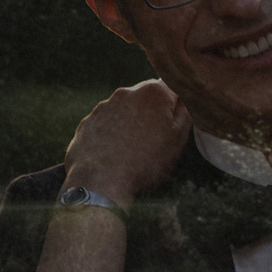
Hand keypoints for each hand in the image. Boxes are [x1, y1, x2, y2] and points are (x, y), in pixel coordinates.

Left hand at [64, 80, 189, 200]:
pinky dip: (111, 135)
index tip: (174, 123)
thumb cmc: (146, 162)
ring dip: (131, 124)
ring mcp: (103, 107)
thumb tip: (183, 98)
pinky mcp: (87, 124)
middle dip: (152, 114)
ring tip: (133, 152)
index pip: (171, 88)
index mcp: (152, 93)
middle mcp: (125, 93)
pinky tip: (115, 156)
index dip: (175, 105)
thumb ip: (184, 113)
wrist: (101, 183)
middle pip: (146, 98)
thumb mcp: (178, 139)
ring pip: (124, 111)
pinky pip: (105, 125)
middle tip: (155, 142)